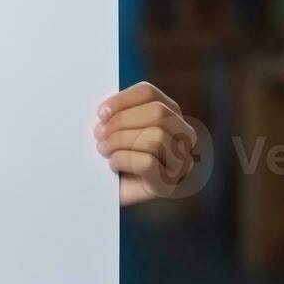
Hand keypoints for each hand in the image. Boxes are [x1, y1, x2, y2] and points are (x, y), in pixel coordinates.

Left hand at [93, 81, 194, 205]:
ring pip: (156, 137)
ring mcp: (180, 162)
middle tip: (99, 133)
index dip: (122, 100)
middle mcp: (184, 136)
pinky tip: (112, 164)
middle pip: (158, 113)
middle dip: (121, 122)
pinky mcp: (168, 185)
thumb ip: (116, 111)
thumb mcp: (115, 126)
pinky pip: (147, 163)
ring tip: (104, 148)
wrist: (106, 190)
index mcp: (171, 113)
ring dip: (120, 141)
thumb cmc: (112, 152)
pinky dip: (123, 160)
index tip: (101, 113)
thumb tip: (105, 111)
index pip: (149, 93)